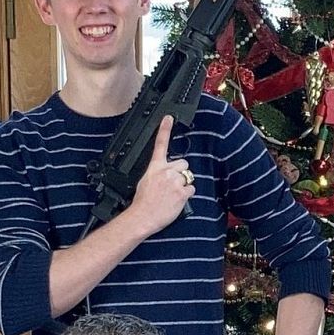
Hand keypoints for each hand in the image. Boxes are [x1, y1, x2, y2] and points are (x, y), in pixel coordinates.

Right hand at [122, 115, 194, 235]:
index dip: (165, 129)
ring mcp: (175, 181)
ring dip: (184, 184)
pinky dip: (187, 195)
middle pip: (183, 163)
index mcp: (155, 167)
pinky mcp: (182, 192)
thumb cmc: (142, 202)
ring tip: (173, 195)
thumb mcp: (145, 181)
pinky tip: (177, 200)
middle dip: (181, 172)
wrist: (143, 216)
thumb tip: (165, 174)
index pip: (160, 144)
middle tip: (173, 184)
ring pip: (188, 177)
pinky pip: (191, 189)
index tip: (169, 118)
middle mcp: (166, 171)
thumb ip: (157, 174)